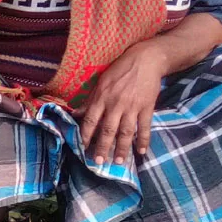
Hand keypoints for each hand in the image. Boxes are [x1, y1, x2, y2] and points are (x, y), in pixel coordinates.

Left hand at [76, 44, 167, 167]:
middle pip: (107, 130)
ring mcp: (132, 107)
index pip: (91, 120)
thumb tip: (75, 114)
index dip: (85, 135)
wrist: (145, 60)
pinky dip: (143, 140)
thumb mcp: (100, 83)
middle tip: (98, 162)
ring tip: (118, 162)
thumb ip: (89, 101)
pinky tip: (141, 152)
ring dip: (122, 148)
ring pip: (126, 132)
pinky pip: (144, 127)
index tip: (82, 149)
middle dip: (102, 147)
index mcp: (102, 98)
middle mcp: (115, 104)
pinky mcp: (147, 107)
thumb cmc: (119, 71)